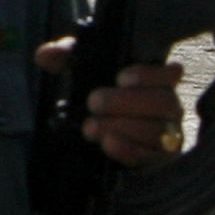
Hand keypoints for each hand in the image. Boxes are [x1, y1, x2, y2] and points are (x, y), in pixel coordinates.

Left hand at [35, 37, 185, 166]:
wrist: (95, 137)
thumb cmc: (98, 95)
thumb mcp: (83, 72)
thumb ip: (67, 58)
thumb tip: (45, 54)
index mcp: (156, 81)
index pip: (168, 74)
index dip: (149, 75)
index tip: (120, 77)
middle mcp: (169, 107)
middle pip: (164, 102)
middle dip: (127, 102)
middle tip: (93, 102)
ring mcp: (168, 135)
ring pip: (158, 130)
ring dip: (123, 127)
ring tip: (90, 127)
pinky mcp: (159, 160)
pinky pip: (150, 157)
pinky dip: (129, 150)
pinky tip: (108, 144)